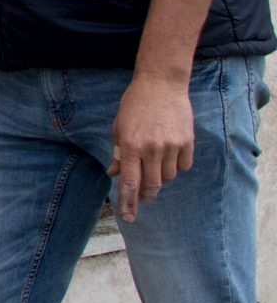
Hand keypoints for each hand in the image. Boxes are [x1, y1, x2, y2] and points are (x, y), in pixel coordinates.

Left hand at [108, 72, 195, 221]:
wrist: (160, 84)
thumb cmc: (135, 105)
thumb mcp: (119, 127)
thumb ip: (118, 153)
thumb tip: (115, 174)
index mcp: (130, 145)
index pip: (129, 183)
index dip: (129, 203)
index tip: (129, 218)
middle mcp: (151, 148)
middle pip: (152, 185)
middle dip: (147, 196)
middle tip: (144, 198)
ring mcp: (171, 145)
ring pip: (169, 177)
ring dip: (161, 177)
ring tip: (155, 164)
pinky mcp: (187, 141)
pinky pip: (184, 165)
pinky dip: (176, 166)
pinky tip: (170, 155)